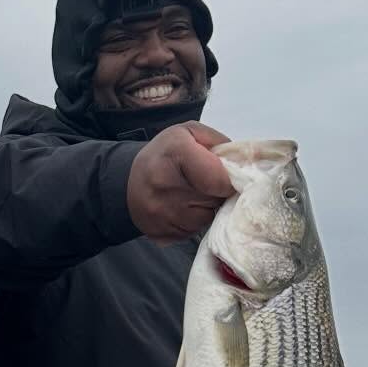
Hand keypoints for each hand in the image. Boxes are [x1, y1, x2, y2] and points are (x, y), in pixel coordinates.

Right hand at [126, 122, 233, 243]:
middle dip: (216, 194)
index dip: (228, 181)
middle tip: (206, 185)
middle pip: (214, 201)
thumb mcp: (189, 133)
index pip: (219, 180)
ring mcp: (159, 213)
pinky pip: (190, 232)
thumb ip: (218, 143)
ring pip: (204, 220)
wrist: (126, 182)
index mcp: (175, 153)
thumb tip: (241, 166)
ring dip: (204, 210)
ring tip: (192, 197)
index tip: (224, 177)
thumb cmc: (165, 154)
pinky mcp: (158, 233)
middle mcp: (164, 185)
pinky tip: (181, 210)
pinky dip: (191, 223)